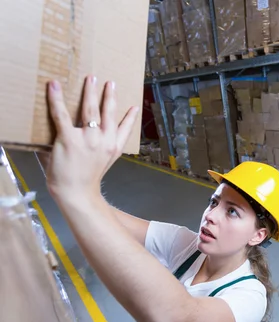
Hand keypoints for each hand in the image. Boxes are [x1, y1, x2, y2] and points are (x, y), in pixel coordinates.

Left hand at [45, 75, 138, 200]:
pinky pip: (62, 115)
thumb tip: (85, 138)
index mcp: (113, 149)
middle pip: (108, 113)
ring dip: (90, 92)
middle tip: (109, 83)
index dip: (131, 118)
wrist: (76, 194)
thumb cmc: (85, 182)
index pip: (125, 129)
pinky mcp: (69, 139)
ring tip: (91, 79)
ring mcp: (88, 139)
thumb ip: (98, 150)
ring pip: (90, 110)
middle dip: (109, 96)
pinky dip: (56, 99)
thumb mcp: (101, 165)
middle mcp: (104, 141)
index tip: (134, 107)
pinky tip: (54, 86)